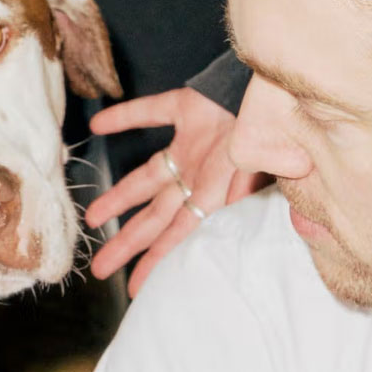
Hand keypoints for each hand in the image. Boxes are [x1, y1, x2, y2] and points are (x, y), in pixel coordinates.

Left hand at [87, 88, 262, 295]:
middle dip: (128, 242)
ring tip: (91, 218)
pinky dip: (124, 117)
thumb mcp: (267, 167)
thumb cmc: (276, 127)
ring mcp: (191, 144)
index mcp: (215, 190)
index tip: (134, 287)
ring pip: (146, 176)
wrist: (279, 84)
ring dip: (119, 196)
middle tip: (99, 268)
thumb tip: (227, 212)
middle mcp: (199, 173)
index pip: (178, 232)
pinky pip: (149, 113)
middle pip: (155, 215)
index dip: (155, 259)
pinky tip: (97, 126)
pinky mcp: (186, 106)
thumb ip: (245, 189)